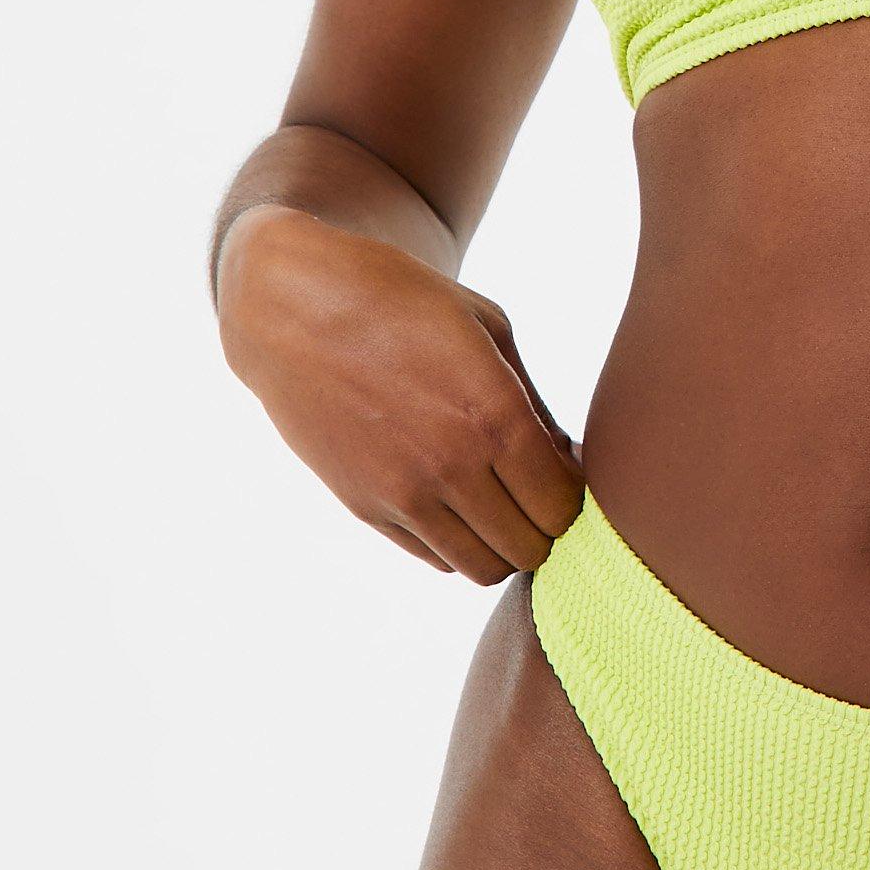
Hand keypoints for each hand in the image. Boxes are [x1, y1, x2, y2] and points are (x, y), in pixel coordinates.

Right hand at [216, 207, 582, 580]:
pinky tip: (455, 499)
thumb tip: (569, 461)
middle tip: (536, 491)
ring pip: (482, 567)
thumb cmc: (404, 301)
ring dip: (502, 543)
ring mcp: (403, 494)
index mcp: (495, 415)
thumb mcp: (489, 328)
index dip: (574, 494)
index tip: (565, 471)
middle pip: (531, 548)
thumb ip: (536, 403)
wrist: (295, 308)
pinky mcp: (365, 507)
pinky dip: (457, 541)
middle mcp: (452, 465)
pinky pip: (433, 556)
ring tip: (499, 503)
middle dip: (546, 525)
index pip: (563, 505)